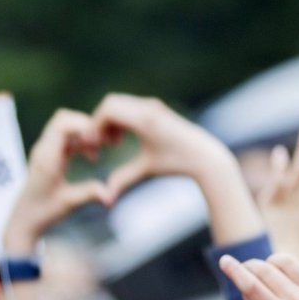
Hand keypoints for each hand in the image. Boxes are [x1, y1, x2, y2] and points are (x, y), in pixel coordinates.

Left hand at [2, 109, 111, 254]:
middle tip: (100, 144)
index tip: (97, 142)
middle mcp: (43, 148)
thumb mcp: (68, 203)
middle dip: (85, 126)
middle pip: (63, 118)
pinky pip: (65, 136)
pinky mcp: (48, 153)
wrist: (25, 219)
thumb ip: (89, 194)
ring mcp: (45, 149)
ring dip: (83, 132)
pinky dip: (79, 140)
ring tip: (96, 151)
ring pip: (64, 125)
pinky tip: (90, 155)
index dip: (83, 125)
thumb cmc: (44, 212)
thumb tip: (111, 196)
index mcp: (46, 156)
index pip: (62, 123)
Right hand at [92, 93, 233, 196]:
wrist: (204, 155)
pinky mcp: (155, 107)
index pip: (108, 109)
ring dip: (110, 120)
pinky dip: (120, 117)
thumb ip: (123, 179)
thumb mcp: (147, 169)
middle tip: (100, 144)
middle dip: (100, 121)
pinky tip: (122, 138)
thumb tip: (106, 198)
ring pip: (119, 102)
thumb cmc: (176, 163)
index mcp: (144, 119)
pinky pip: (129, 105)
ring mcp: (152, 104)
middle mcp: (148, 106)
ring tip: (112, 143)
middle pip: (110, 102)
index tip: (94, 145)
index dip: (95, 125)